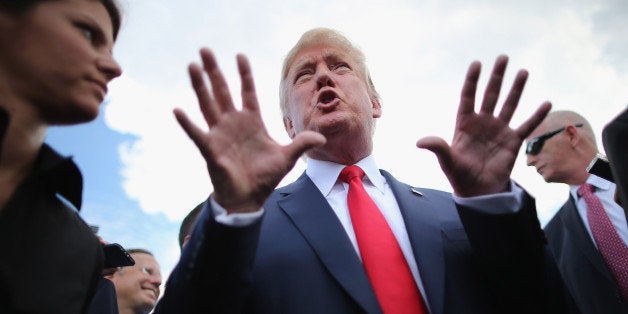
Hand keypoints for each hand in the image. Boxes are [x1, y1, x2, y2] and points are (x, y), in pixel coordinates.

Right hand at [174, 48, 324, 212]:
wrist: (249, 199)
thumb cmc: (265, 178)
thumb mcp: (287, 158)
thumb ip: (302, 144)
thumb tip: (323, 138)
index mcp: (251, 121)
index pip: (247, 92)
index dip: (244, 74)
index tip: (239, 55)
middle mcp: (233, 123)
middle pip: (222, 91)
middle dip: (214, 71)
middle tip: (205, 49)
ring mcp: (219, 134)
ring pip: (207, 104)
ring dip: (199, 85)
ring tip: (192, 66)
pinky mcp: (210, 149)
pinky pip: (197, 133)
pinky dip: (187, 123)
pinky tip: (178, 110)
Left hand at [416, 55, 550, 196]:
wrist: (478, 191)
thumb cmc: (460, 174)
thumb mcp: (447, 160)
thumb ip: (437, 148)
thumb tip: (420, 142)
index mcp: (465, 124)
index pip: (468, 97)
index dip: (472, 81)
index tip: (477, 63)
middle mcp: (483, 123)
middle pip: (490, 95)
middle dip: (496, 77)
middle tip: (503, 57)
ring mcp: (499, 130)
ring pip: (509, 105)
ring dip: (516, 89)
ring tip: (523, 71)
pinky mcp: (513, 141)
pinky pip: (527, 126)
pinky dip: (537, 115)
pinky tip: (546, 102)